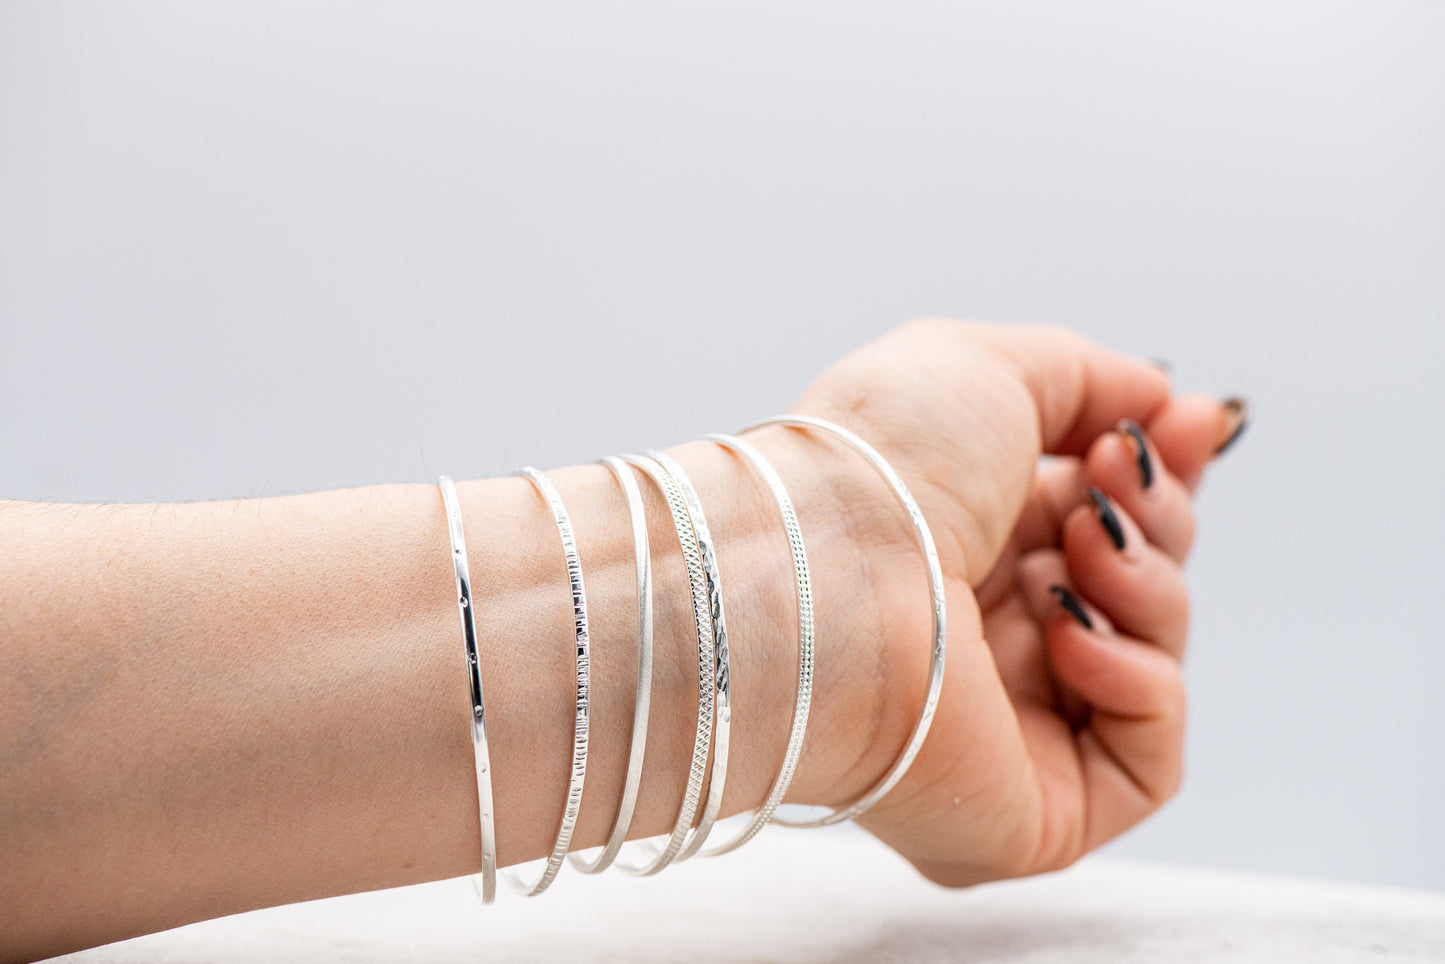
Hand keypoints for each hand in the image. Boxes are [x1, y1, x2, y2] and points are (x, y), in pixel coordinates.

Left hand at [774, 319, 1243, 884]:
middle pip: (1141, 585)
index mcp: (967, 543)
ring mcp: (1011, 727)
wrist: (821, 573)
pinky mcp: (1033, 811)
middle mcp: (987, 635)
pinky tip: (1070, 636)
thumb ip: (1093, 379)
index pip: (1104, 523)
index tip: (1194, 429)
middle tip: (1114, 480)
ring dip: (1147, 586)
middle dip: (1154, 520)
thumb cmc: (877, 465)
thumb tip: (1179, 409)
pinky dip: (1139, 682)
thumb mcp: (990, 369)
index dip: (1158, 478)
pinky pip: (1149, 761)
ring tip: (1078, 550)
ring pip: (1157, 660)